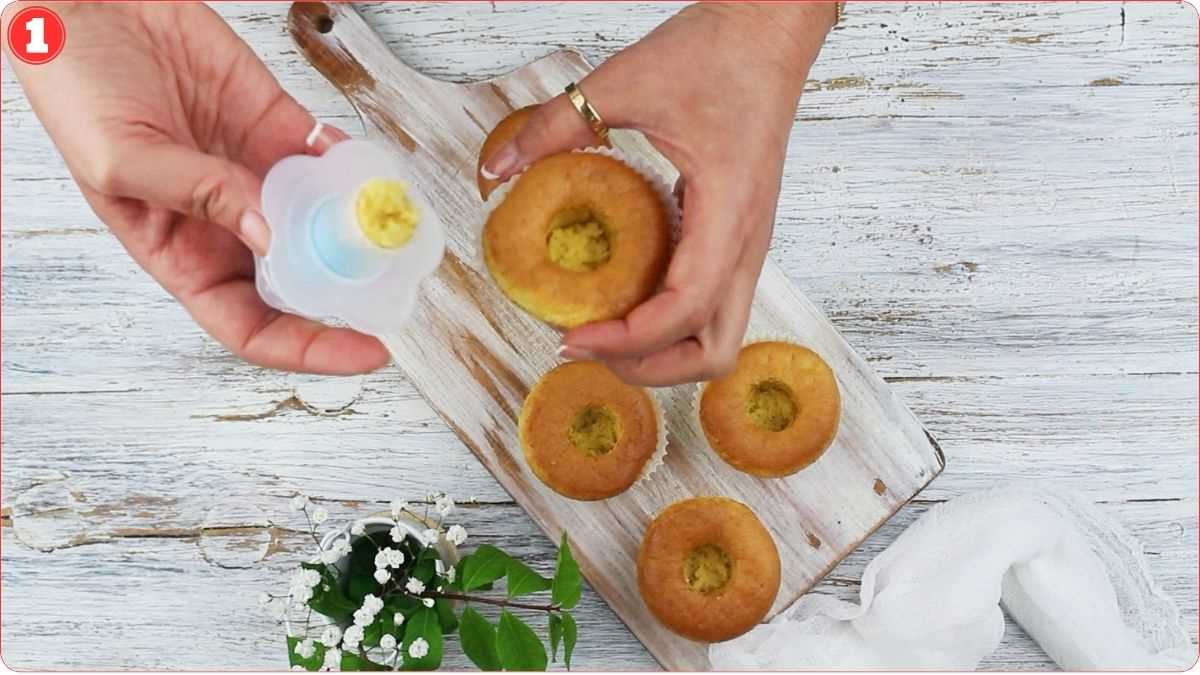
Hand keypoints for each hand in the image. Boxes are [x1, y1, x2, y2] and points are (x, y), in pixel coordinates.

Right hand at [2, 2, 388, 373]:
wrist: (92, 4)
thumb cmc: (75, 85)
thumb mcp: (118, 158)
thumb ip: (197, 196)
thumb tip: (270, 236)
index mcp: (180, 252)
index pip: (250, 324)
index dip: (308, 348)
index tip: (362, 350)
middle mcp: (227, 223)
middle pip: (301, 284)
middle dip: (349, 296)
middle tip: (395, 291)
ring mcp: (258, 175)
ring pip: (325, 223)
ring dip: (362, 232)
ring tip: (396, 233)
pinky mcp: (279, 127)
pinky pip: (330, 161)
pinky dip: (357, 170)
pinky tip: (372, 174)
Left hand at [482, 3, 832, 385]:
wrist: (769, 32)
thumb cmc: (718, 53)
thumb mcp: (624, 82)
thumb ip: (555, 125)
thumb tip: (497, 168)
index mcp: (728, 212)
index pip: (684, 310)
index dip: (626, 340)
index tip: (570, 337)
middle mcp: (747, 242)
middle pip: (713, 351)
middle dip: (650, 366)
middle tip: (587, 345)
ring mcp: (748, 245)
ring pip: (719, 337)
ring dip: (664, 352)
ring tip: (604, 335)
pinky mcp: (738, 237)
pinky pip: (712, 305)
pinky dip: (670, 323)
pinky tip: (625, 299)